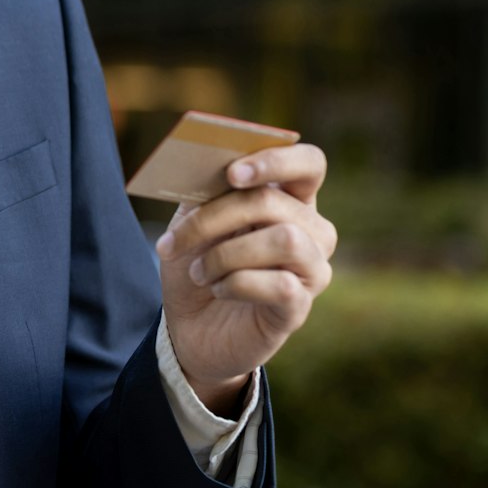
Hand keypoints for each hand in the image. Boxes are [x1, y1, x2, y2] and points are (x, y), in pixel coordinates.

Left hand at [154, 143, 334, 414]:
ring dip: (226, 254)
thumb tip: (210, 164)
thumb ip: (208, 189)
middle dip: (215, 216)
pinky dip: (236, 284)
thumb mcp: (194, 219)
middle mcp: (311, 231)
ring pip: (285, 240)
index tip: (233, 173)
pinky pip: (280, 285)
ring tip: (199, 271)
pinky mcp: (300, 306)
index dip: (276, 160)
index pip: (309, 163)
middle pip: (275, 201)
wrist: (189, 326)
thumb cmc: (197, 263)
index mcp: (289, 198)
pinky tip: (219, 290)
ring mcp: (312, 269)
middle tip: (176, 239)